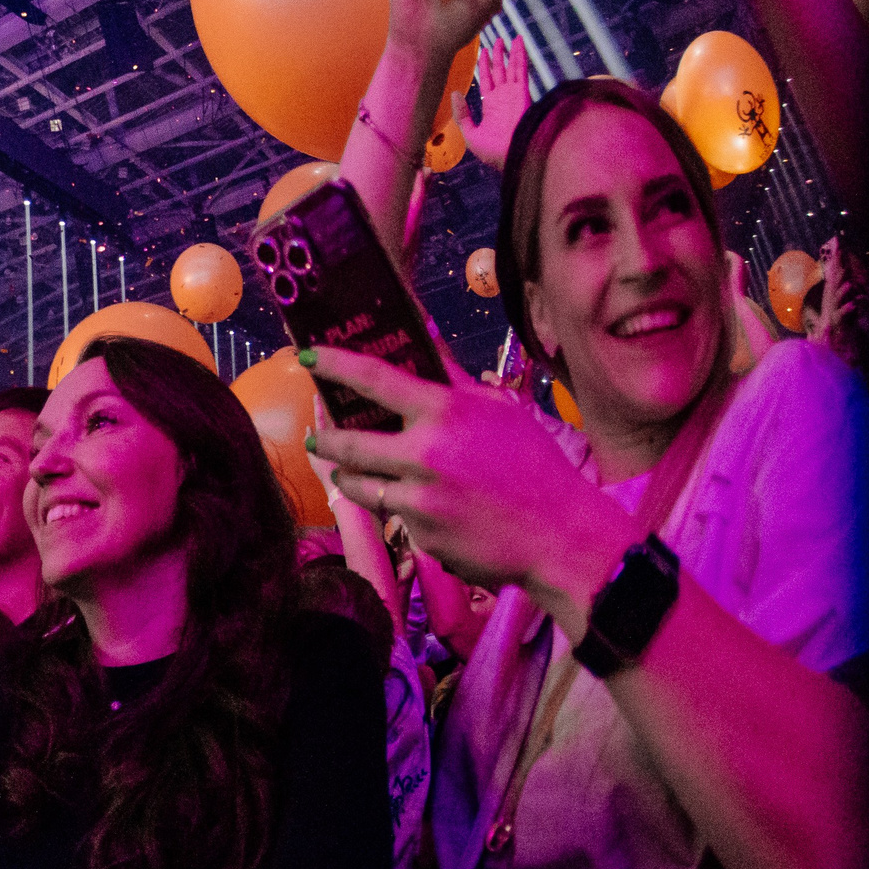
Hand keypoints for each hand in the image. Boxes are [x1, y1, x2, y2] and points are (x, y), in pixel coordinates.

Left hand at [306, 348, 640, 636]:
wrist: (562, 537)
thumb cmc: (536, 467)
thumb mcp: (501, 410)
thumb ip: (455, 376)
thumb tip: (425, 332)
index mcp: (446, 412)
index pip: (373, 379)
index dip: (333, 364)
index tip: (307, 357)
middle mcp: (425, 452)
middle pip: (345, 442)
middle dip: (325, 440)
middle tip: (317, 437)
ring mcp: (419, 496)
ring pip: (357, 484)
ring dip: (351, 477)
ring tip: (358, 471)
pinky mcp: (420, 533)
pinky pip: (391, 515)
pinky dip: (397, 508)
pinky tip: (423, 507)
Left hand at [458, 35, 532, 169]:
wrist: (508, 156)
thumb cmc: (490, 151)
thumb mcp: (469, 132)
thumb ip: (461, 113)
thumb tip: (455, 93)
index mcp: (491, 105)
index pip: (487, 80)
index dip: (485, 65)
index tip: (484, 51)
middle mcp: (503, 97)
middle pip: (500, 71)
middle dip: (498, 56)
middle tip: (496, 41)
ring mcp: (513, 94)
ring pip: (512, 68)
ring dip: (511, 52)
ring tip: (510, 37)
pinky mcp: (522, 93)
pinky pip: (521, 70)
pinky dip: (521, 56)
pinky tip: (519, 44)